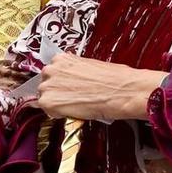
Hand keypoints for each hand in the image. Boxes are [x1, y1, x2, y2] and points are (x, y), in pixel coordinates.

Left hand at [37, 55, 167, 121]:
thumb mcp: (93, 67)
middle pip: (46, 85)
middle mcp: (52, 69)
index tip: (70, 88)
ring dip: (58, 103)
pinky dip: (60, 114)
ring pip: (46, 98)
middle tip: (75, 98)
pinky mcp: (49, 102)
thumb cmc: (117, 80)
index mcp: (62, 58)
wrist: (125, 91)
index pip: (53, 73)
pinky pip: (49, 111)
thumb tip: (76, 80)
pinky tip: (76, 112)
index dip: (62, 83)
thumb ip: (78, 72)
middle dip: (58, 92)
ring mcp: (48, 86)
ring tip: (78, 105)